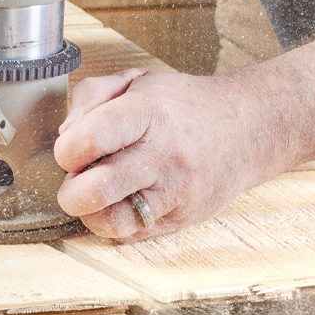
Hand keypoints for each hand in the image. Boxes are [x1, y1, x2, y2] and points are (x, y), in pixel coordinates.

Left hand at [54, 69, 279, 240]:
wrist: (248, 129)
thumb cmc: (185, 105)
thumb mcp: (139, 80)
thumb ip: (93, 95)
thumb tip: (66, 133)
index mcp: (148, 113)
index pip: (90, 139)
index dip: (66, 151)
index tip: (71, 150)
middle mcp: (164, 154)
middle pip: (98, 190)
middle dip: (70, 191)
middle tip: (76, 180)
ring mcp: (176, 191)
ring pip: (113, 222)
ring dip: (90, 213)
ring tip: (96, 196)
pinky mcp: (182, 219)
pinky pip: (132, 234)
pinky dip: (115, 223)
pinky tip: (120, 202)